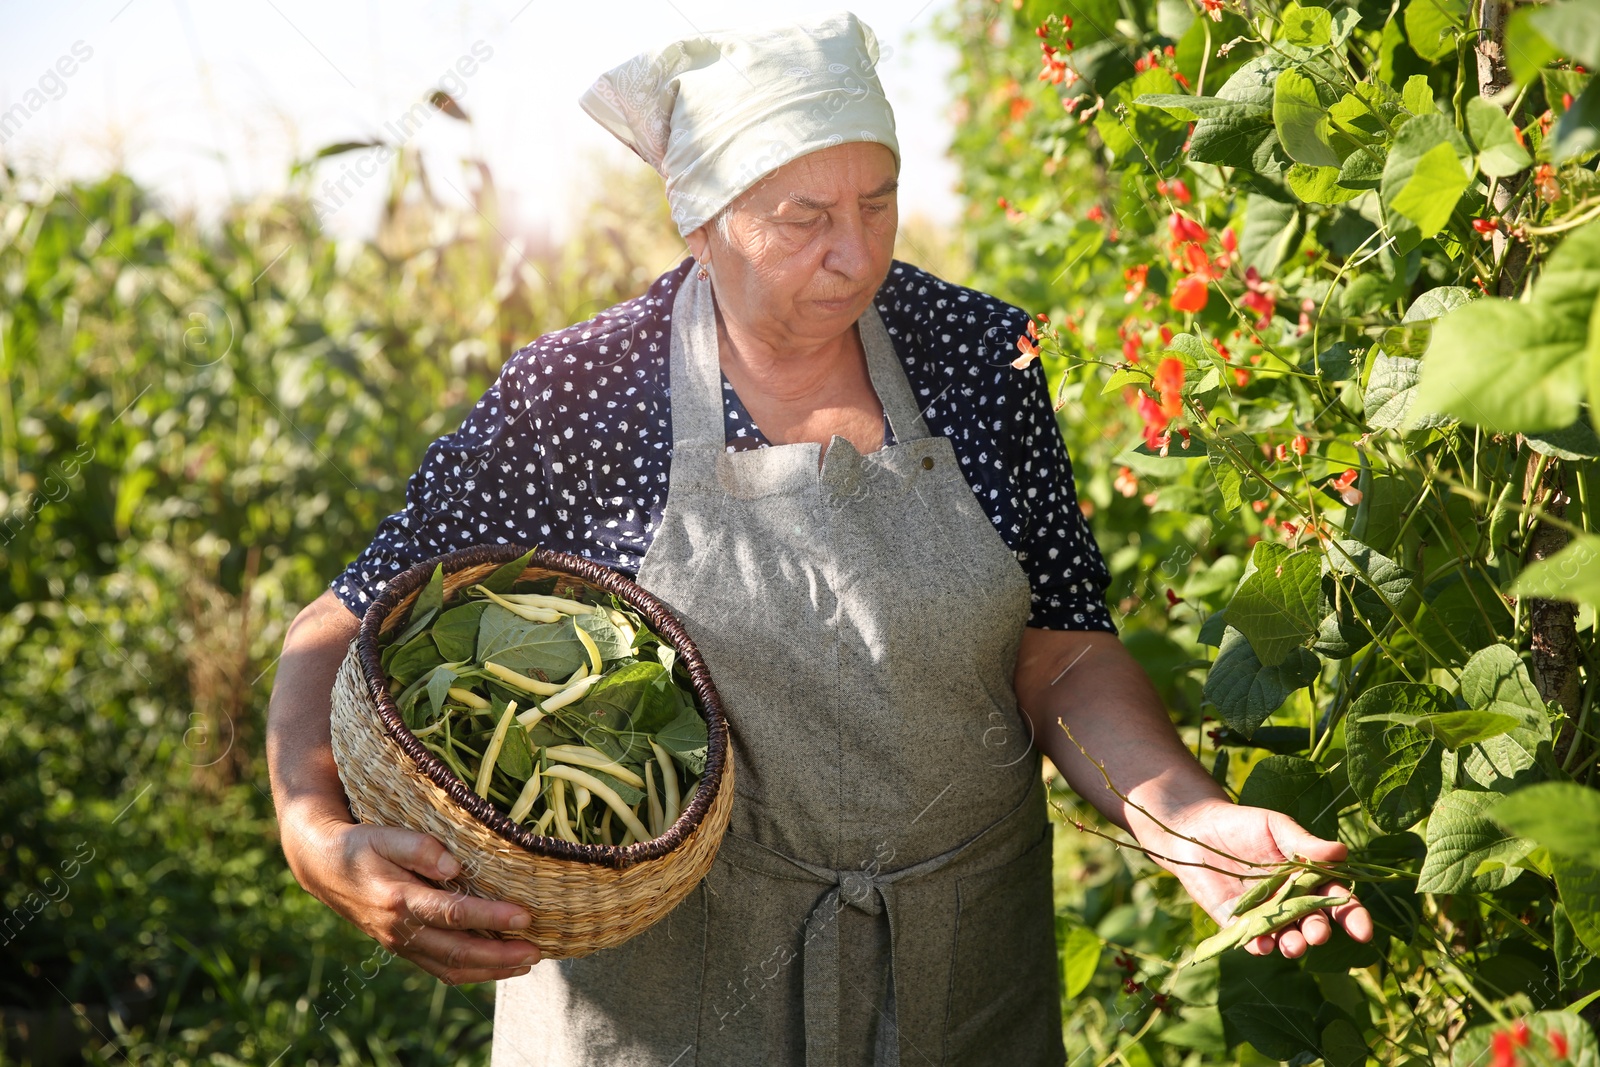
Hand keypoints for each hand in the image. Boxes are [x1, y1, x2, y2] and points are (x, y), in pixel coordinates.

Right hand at [282, 809, 542, 984]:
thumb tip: (454, 866)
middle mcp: (400, 929)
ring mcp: (402, 943)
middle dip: (499, 954)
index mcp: (398, 898)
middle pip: (456, 950)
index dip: (490, 917)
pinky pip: (441, 968)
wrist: (325, 869)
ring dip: (491, 969)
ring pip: (450, 967)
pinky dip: (472, 972)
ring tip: (527, 962)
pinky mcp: (404, 948)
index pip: (452, 914)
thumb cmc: (363, 845)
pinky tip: (499, 966)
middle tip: (536, 950)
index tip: (524, 916)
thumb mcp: (386, 835)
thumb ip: (420, 848)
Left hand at [1134, 797, 1373, 959]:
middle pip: (1312, 923)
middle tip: (1318, 933)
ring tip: (1293, 945)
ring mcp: (1264, 914)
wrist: (1196, 828)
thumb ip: (1304, 843)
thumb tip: (1341, 852)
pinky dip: (1258, 945)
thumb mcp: (1275, 827)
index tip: (1362, 931)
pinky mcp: (1236, 922)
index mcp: (1308, 879)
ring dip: (1292, 944)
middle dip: (1318, 931)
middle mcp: (1290, 902)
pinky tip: (1262, 945)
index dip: (1352, 917)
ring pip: (1285, 937)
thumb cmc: (1242, 825)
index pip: (1336, 901)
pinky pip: (1250, 939)